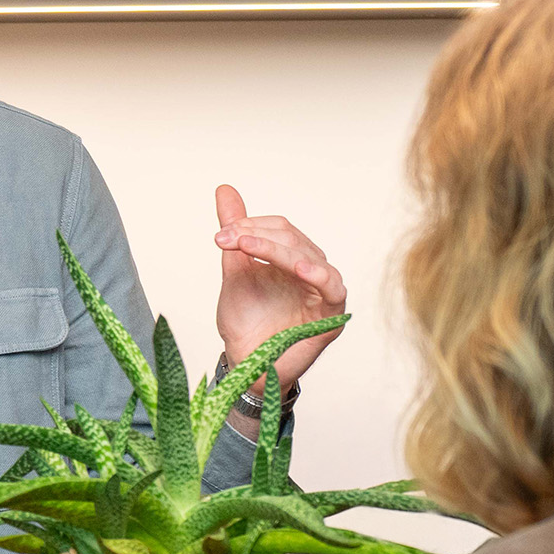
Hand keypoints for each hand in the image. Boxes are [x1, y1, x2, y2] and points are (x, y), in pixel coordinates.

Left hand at [213, 185, 345, 389]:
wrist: (246, 364)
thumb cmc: (246, 322)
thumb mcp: (235, 271)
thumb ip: (236, 233)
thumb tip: (224, 189)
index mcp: (292, 259)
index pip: (279, 228)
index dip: (250, 226)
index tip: (220, 236)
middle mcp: (312, 271)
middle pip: (292, 238)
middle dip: (255, 235)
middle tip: (224, 240)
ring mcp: (323, 292)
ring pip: (309, 257)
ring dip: (277, 249)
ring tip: (247, 245)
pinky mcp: (331, 316)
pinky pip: (333, 288)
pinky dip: (318, 275)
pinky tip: (299, 268)